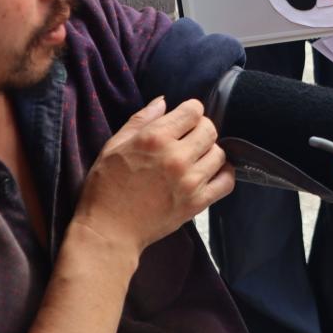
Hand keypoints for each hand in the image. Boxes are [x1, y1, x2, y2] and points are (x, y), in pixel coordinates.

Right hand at [73, 97, 234, 256]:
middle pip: (210, 129)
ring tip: (195, 159)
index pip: (193, 110)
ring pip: (220, 153)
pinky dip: (223, 175)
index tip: (184, 120)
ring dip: (209, 153)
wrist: (108, 231)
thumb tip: (163, 101)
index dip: (190, 112)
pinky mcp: (198, 202)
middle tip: (189, 140)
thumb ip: (141, 120)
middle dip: (201, 129)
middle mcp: (176, 156)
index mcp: (154, 138)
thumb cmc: (105, 188)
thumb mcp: (114, 146)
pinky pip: (227, 181)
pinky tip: (209, 174)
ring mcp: (190, 181)